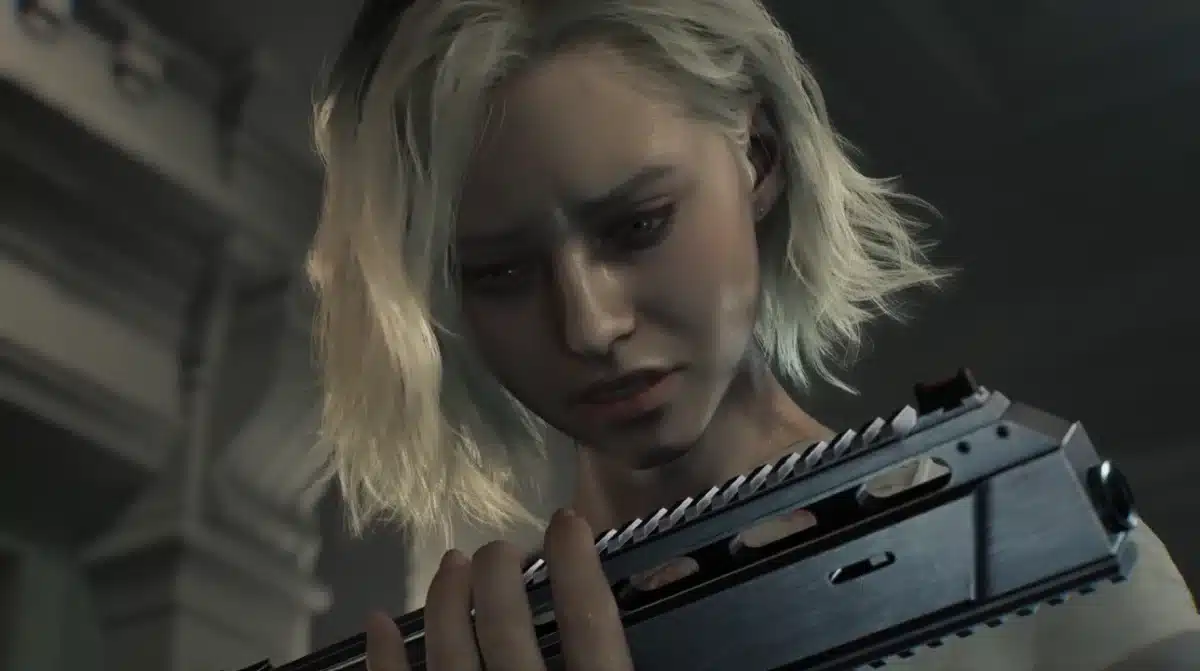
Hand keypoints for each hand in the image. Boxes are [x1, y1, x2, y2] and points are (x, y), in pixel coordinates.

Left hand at [366, 508, 634, 670]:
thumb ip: (627, 652)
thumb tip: (669, 585)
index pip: (589, 622)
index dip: (577, 563)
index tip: (567, 519)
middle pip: (506, 625)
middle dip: (499, 573)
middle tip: (501, 549)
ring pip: (448, 651)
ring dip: (446, 598)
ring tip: (453, 562)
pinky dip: (384, 655)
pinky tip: (379, 621)